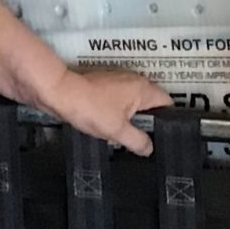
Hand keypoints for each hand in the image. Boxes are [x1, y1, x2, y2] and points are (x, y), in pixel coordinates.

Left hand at [45, 65, 171, 155]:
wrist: (61, 93)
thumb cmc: (87, 106)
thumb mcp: (117, 131)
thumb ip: (138, 141)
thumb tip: (148, 147)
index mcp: (143, 89)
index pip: (168, 103)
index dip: (166, 121)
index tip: (161, 135)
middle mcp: (134, 81)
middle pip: (151, 104)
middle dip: (146, 122)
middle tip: (139, 138)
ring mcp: (119, 81)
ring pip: (134, 103)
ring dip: (129, 118)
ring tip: (121, 132)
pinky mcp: (106, 85)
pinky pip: (119, 100)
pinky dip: (117, 112)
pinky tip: (107, 124)